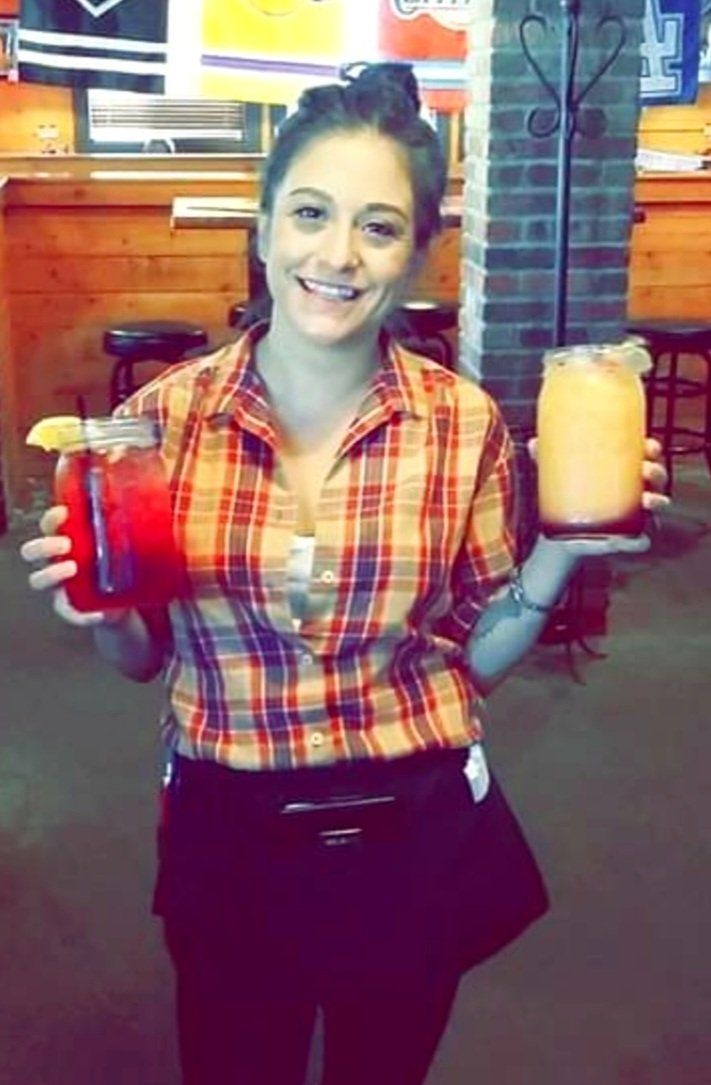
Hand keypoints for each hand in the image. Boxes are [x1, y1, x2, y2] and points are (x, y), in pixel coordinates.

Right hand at [19, 505, 127, 627]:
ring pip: (38, 580)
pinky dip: (83, 616)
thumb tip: (146, 500)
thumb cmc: (119, 563)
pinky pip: (69, 614)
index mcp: (65, 540)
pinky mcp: (70, 609)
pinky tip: (99, 615)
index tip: (65, 512)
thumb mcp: (121, 543)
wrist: (125, 601)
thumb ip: (124, 527)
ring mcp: (59, 586)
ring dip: (52, 573)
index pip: (48, 525)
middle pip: (32, 550)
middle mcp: (55, 561)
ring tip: (73, 568)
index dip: (52, 518)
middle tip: (66, 544)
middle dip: (45, 545)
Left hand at [526, 437, 670, 558]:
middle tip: (645, 470)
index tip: (647, 446)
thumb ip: (546, 457)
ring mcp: (635, 514)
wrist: (561, 533)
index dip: (652, 449)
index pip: (647, 455)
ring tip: (646, 499)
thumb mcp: (556, 474)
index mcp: (624, 469)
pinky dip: (643, 540)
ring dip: (657, 500)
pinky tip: (640, 538)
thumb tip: (533, 443)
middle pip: (656, 478)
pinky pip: (642, 540)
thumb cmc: (567, 494)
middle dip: (656, 472)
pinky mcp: (629, 538)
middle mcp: (636, 490)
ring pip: (657, 505)